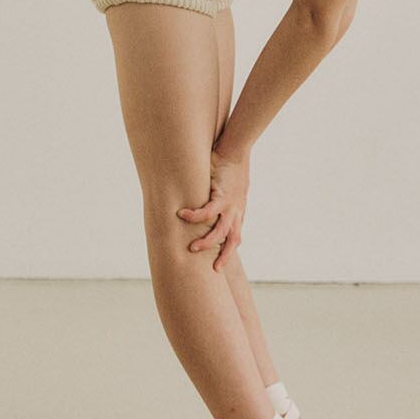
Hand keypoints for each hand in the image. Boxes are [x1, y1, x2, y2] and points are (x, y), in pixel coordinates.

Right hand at [177, 148, 249, 272]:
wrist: (237, 149)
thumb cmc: (231, 164)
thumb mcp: (229, 184)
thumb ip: (219, 195)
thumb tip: (207, 197)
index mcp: (239, 210)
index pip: (235, 234)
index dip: (228, 248)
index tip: (219, 261)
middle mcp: (237, 210)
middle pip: (233, 240)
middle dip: (224, 256)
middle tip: (214, 269)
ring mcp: (231, 204)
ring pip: (221, 231)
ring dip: (206, 242)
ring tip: (192, 248)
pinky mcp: (222, 195)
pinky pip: (207, 211)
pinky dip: (194, 216)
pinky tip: (181, 215)